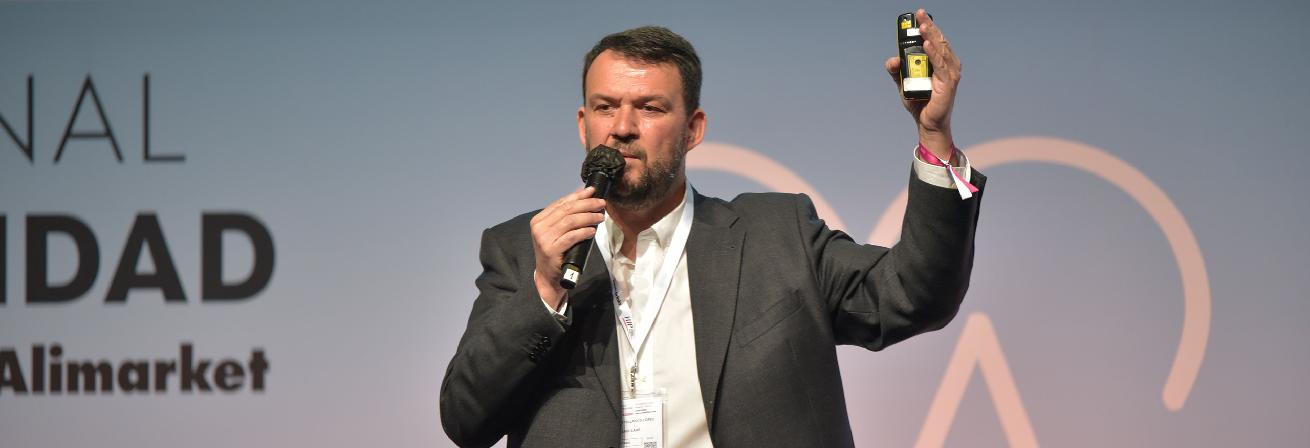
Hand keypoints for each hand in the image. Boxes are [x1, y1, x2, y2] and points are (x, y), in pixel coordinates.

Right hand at [530, 185, 605, 309]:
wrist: (548, 277)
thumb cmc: (556, 253)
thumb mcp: (557, 232)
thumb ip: (565, 217)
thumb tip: (583, 196)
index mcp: (539, 220)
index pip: (560, 203)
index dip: (577, 195)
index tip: (592, 191)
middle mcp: (539, 227)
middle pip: (566, 210)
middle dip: (586, 204)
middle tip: (601, 203)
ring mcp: (544, 239)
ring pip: (570, 221)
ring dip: (588, 216)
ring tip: (600, 216)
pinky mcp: (551, 250)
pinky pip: (571, 236)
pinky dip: (584, 231)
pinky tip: (592, 230)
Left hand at [885, 8, 961, 160]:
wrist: (927, 122)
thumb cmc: (919, 101)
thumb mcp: (903, 82)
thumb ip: (896, 70)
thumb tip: (893, 59)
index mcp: (940, 62)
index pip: (935, 39)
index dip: (928, 26)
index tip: (919, 14)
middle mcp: (948, 65)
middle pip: (939, 40)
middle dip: (929, 26)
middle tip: (920, 13)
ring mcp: (950, 73)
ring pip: (940, 49)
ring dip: (931, 36)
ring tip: (922, 25)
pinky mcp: (948, 83)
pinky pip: (940, 65)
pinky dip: (933, 54)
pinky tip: (926, 45)